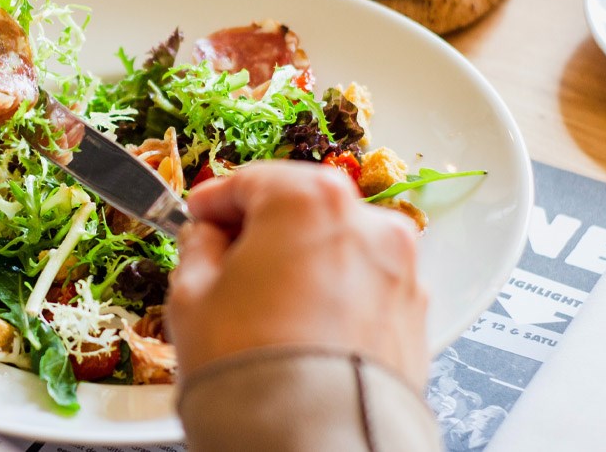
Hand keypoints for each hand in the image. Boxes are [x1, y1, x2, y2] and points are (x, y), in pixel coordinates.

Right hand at [168, 160, 427, 387]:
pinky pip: (364, 287)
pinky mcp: (414, 315)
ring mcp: (398, 269)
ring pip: (337, 247)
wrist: (312, 443)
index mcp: (307, 200)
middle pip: (301, 207)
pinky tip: (301, 329)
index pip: (250, 180)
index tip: (197, 217)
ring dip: (302, 262)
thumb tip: (206, 239)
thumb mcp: (190, 296)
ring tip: (264, 306)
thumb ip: (198, 247)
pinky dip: (335, 296)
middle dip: (263, 230)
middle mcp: (366, 222)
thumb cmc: (251, 368)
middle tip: (225, 261)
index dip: (214, 201)